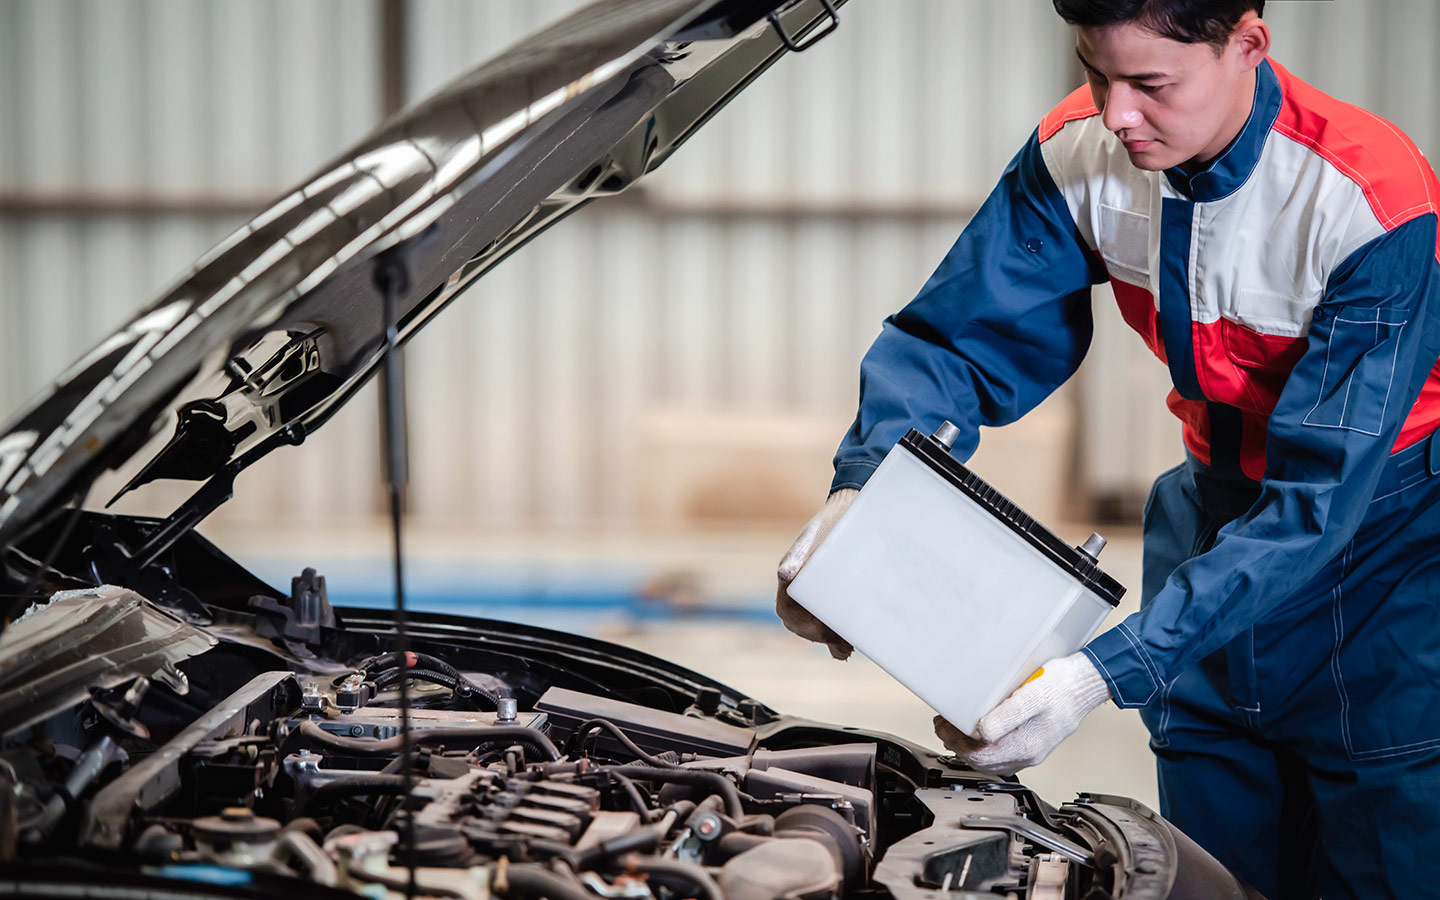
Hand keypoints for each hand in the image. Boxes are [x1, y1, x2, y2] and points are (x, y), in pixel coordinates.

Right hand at [775, 488, 857, 659]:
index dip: (804, 626)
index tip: (825, 632)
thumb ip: (800, 554)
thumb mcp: (816, 536)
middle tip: (842, 645)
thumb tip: (785, 574)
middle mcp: (799, 588)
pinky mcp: (833, 596)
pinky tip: (850, 643)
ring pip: (814, 625)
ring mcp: (815, 593)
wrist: (852, 511)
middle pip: (800, 624)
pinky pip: (829, 621)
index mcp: (790, 576)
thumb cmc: (831, 523)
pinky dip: (837, 636)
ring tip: (847, 647)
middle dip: (819, 637)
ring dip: (829, 639)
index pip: (788, 611)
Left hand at [932, 652, 1110, 774]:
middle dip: (958, 744)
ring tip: (956, 727)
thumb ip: (1005, 716)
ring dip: (969, 746)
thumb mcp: (1030, 696)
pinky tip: (978, 732)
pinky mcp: (1033, 743)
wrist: (1085, 684)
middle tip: (944, 725)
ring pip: (991, 760)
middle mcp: (1028, 754)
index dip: (956, 743)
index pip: (979, 756)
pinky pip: (1002, 755)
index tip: (944, 726)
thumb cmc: (1062, 686)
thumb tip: (981, 732)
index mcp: (1026, 745)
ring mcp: (1031, 751)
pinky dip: (984, 746)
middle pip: (982, 761)